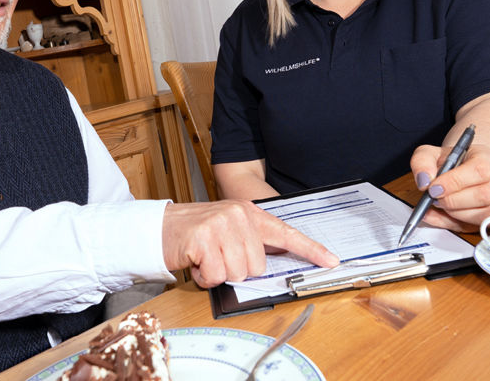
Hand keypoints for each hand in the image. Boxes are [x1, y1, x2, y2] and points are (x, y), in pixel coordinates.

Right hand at [161, 200, 338, 287]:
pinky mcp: (203, 239)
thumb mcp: (228, 230)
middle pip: (258, 266)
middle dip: (237, 271)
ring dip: (219, 275)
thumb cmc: (195, 235)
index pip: (286, 233)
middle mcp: (238, 216)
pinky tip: (195, 262)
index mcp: (249, 213)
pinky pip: (216, 276)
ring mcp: (221, 226)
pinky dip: (204, 277)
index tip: (332, 261)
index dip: (311, 249)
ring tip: (205, 260)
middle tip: (218, 259)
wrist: (157, 228)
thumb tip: (270, 268)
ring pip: (238, 273)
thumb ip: (251, 243)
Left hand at [409, 143, 489, 230]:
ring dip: (455, 213)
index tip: (434, 188)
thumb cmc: (450, 162)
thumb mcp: (431, 154)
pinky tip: (442, 214)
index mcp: (488, 158)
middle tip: (435, 197)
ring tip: (441, 203)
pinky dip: (454, 223)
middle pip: (485, 195)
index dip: (455, 182)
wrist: (462, 168)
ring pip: (483, 214)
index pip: (480, 170)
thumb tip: (425, 181)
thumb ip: (422, 162)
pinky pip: (477, 227)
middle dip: (453, 201)